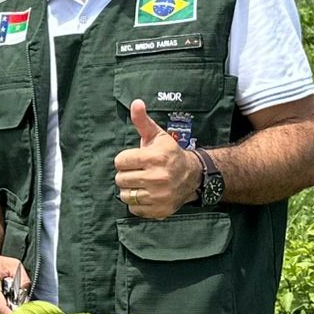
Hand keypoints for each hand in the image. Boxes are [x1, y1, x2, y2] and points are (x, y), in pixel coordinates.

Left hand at [114, 99, 198, 219]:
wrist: (192, 176)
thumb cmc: (169, 154)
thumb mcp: (157, 135)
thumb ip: (142, 121)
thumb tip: (135, 103)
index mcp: (154, 157)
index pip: (120, 161)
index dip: (125, 159)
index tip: (134, 159)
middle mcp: (157, 177)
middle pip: (120, 179)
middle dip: (126, 174)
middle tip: (138, 171)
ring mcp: (159, 196)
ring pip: (125, 195)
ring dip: (130, 189)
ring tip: (141, 183)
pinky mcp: (159, 210)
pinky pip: (134, 208)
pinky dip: (137, 203)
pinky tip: (147, 194)